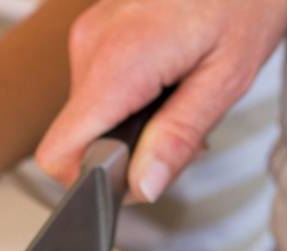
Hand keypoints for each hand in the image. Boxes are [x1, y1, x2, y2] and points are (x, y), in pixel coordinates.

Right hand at [35, 0, 286, 200]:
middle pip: (80, 137)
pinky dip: (133, 95)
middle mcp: (90, 46)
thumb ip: (179, 137)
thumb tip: (142, 187)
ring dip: (134, 121)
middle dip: (128, 150)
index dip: (94, 179)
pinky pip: (101, 83)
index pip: (59, 153)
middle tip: (186, 130)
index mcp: (116, 63)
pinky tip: (173, 75)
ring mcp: (91, 33)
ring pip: (92, 112)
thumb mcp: (227, 77)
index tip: (138, 174)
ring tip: (185, 93)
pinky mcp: (100, 27)